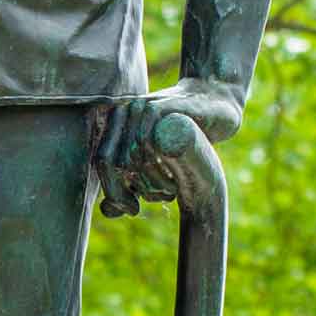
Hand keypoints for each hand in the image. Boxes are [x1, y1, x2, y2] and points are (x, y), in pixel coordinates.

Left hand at [92, 78, 242, 219]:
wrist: (214, 104)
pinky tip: (173, 179)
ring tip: (168, 190)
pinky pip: (149, 143)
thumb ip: (130, 184)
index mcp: (114, 124)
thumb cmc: (182, 137)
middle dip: (125, 191)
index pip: (102, 162)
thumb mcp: (153, 164)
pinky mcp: (157, 106)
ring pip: (132, 156)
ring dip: (150, 182)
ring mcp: (138, 108)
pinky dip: (160, 168)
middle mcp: (121, 113)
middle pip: (112, 161)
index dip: (113, 191)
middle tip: (144, 205)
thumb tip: (106, 211)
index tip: (132, 209)